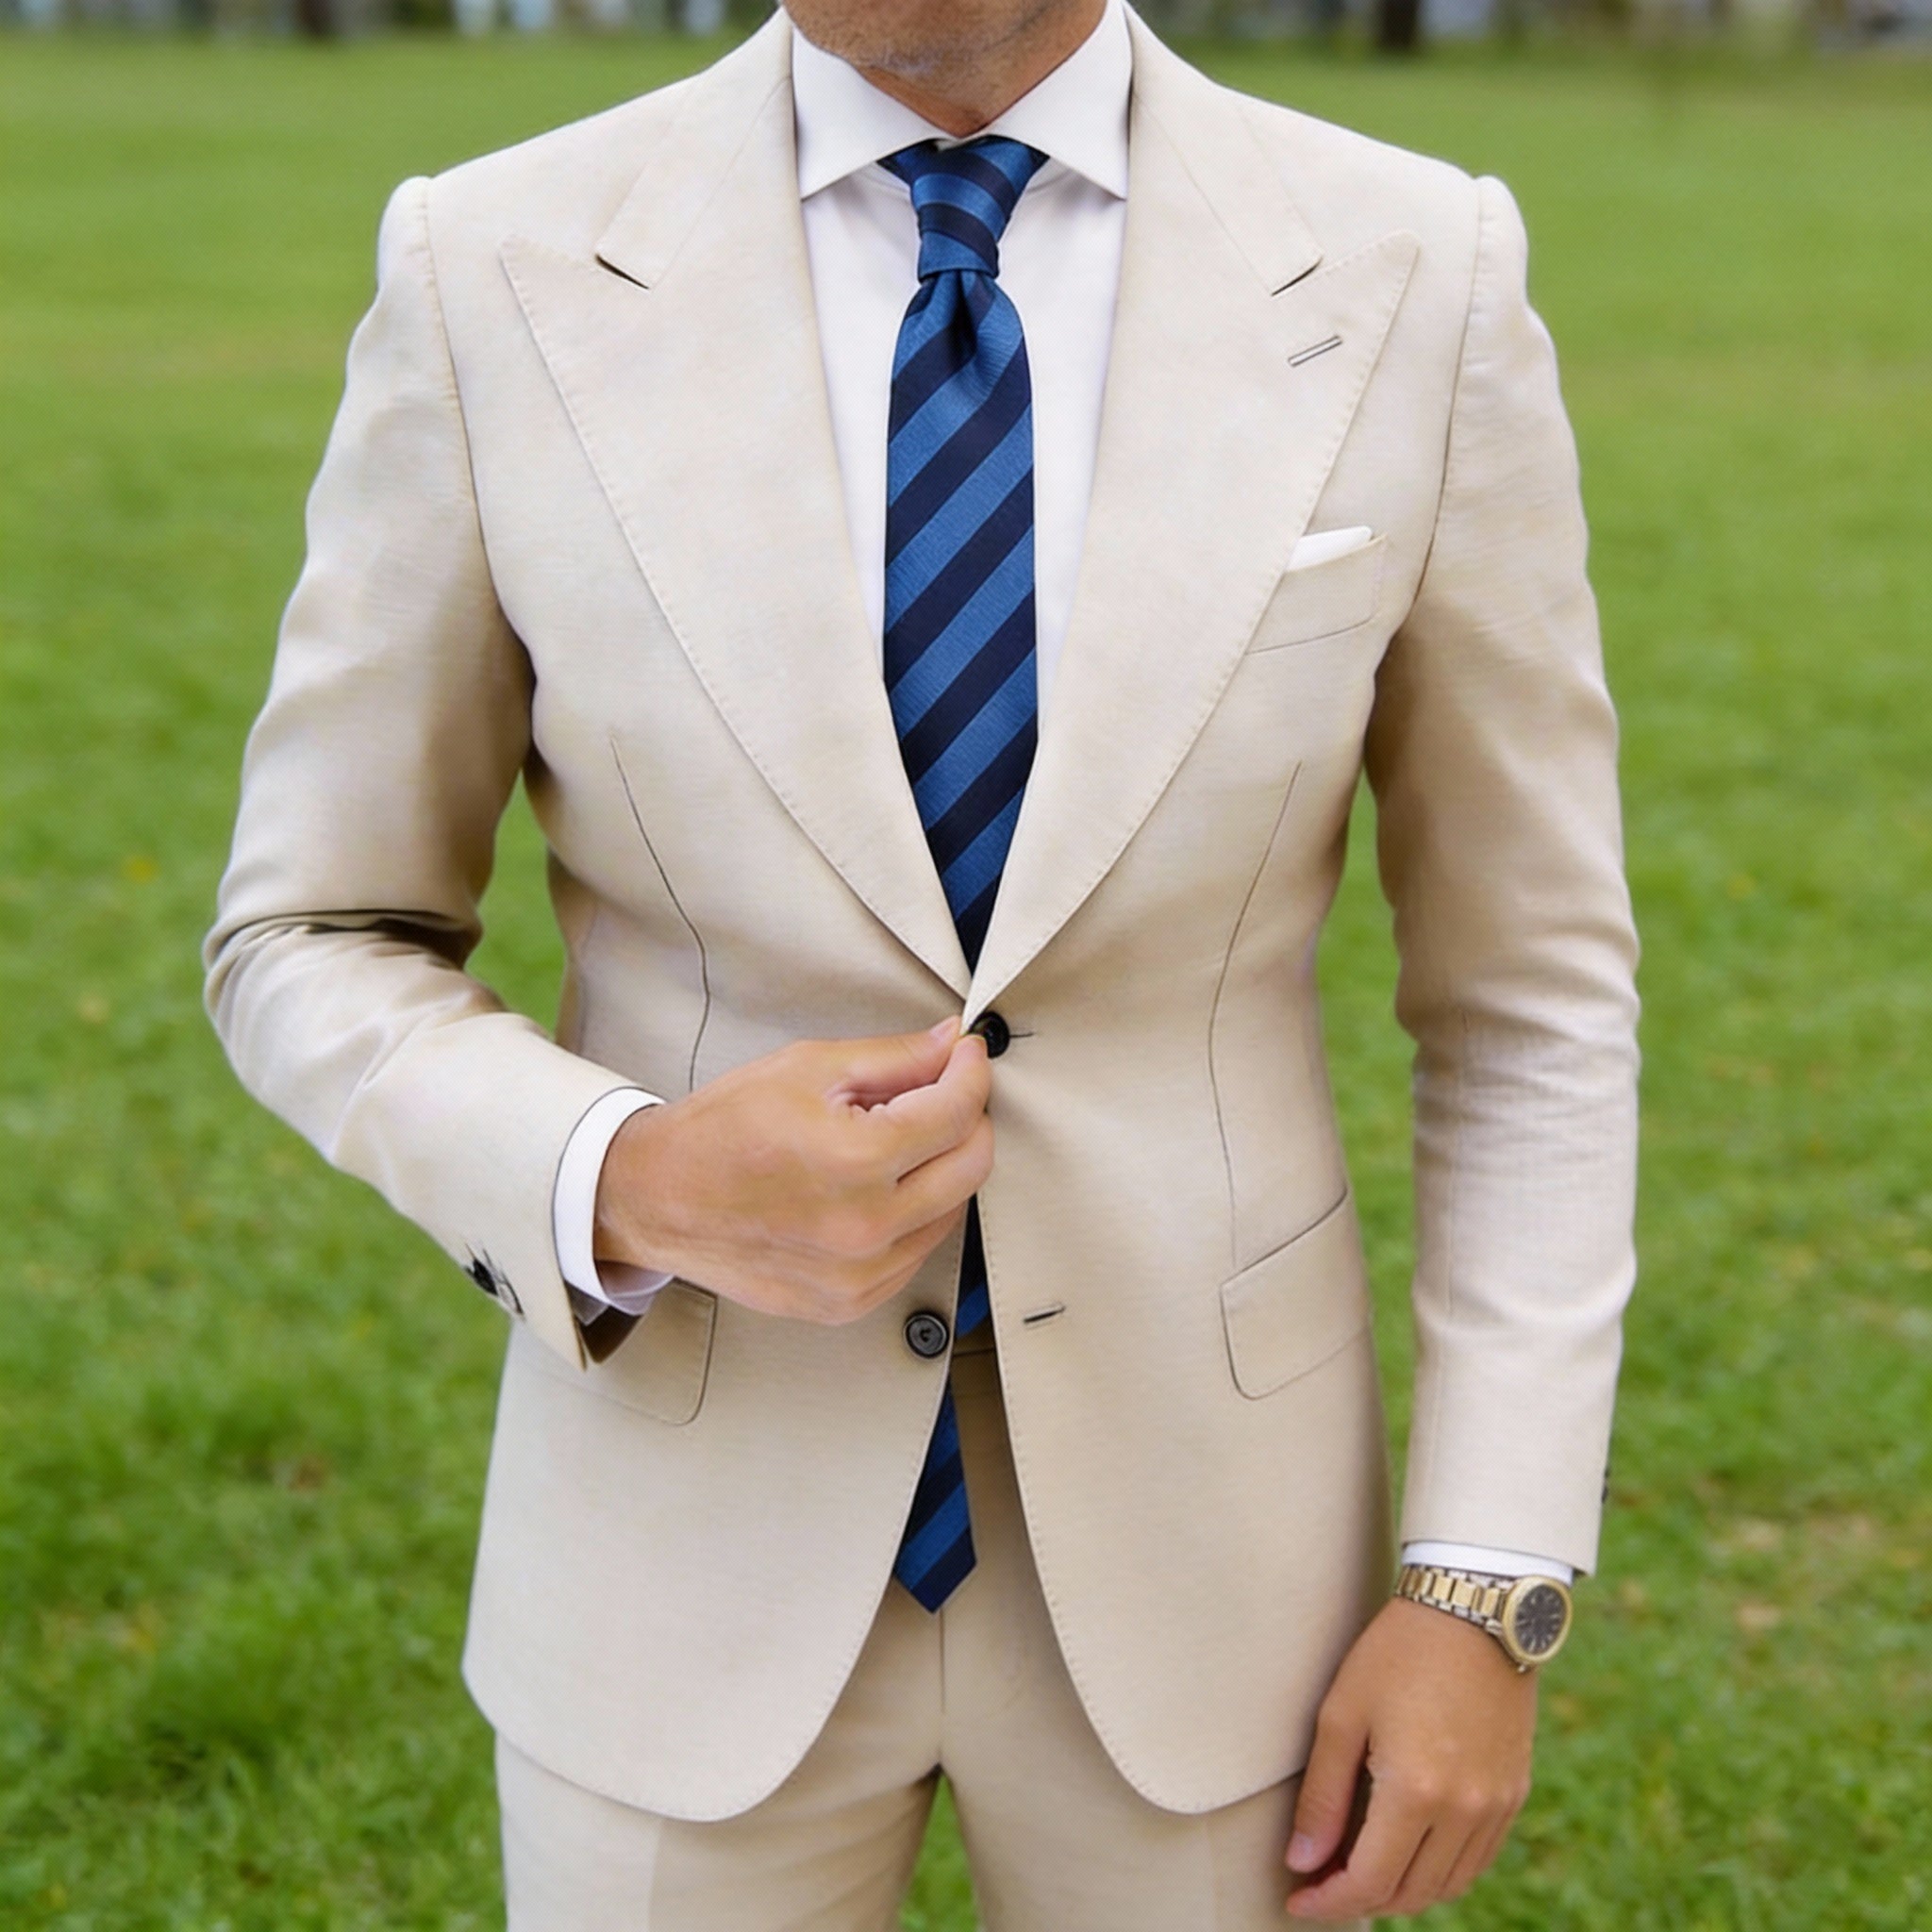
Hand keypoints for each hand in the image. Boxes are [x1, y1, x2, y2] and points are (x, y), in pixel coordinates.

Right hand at [591, 1018, 992, 1325]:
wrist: (660, 1200)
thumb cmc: (723, 1130)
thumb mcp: (807, 1068)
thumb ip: (893, 1058)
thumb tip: (953, 1044)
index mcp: (857, 1160)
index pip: (958, 1113)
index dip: (970, 1072)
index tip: (965, 1056)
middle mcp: (866, 1227)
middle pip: (972, 1165)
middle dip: (967, 1118)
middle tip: (940, 1091)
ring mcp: (860, 1275)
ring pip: (952, 1211)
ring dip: (941, 1168)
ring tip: (893, 1141)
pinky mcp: (851, 1302)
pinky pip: (916, 1251)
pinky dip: (913, 1213)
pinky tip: (876, 1187)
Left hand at [1285, 1598, 1537, 1919]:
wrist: (1475, 1609)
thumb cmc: (1398, 1652)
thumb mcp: (1342, 1714)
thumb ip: (1322, 1796)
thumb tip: (1302, 1861)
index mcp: (1416, 1793)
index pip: (1369, 1883)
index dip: (1329, 1902)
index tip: (1297, 1900)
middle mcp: (1464, 1811)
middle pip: (1409, 1892)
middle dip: (1360, 1899)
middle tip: (1320, 1882)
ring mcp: (1496, 1805)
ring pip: (1448, 1884)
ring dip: (1402, 1890)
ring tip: (1360, 1869)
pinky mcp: (1514, 1791)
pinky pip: (1477, 1859)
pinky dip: (1441, 1870)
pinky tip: (1409, 1850)